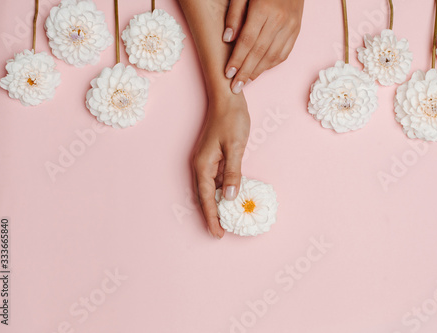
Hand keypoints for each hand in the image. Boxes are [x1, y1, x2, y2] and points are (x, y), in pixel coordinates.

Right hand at [192, 93, 249, 238]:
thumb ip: (233, 173)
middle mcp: (201, 165)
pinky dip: (221, 192)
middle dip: (211, 215)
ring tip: (225, 220)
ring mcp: (205, 161)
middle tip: (220, 232)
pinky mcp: (212, 157)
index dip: (212, 217)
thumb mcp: (235, 147)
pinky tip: (229, 198)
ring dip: (216, 205)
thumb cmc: (231, 120)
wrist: (227, 99)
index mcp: (203, 165)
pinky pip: (215, 180)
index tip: (217, 233)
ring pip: (209, 190)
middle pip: (204, 197)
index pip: (207, 198)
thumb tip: (230, 197)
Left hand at [223, 0, 303, 92]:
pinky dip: (271, 64)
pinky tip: (260, 70)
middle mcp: (280, 20)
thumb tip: (228, 39)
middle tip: (235, 87)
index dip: (237, 59)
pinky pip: (284, 53)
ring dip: (258, 72)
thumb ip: (234, 14)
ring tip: (245, 82)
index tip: (228, 73)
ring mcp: (291, 26)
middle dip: (245, 72)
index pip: (247, 41)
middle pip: (259, 52)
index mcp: (263, 9)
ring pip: (273, 56)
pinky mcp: (297, 30)